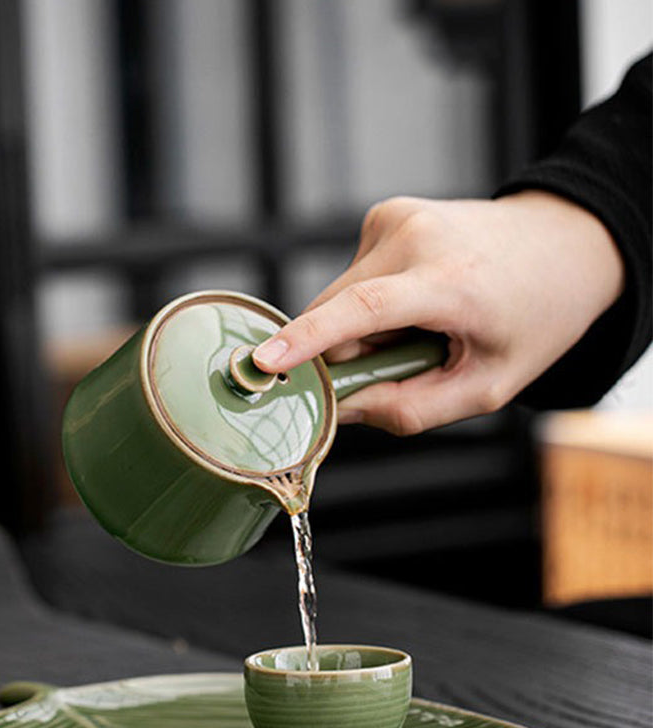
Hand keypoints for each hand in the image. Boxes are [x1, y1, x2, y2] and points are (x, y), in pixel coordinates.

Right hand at [252, 192, 625, 433]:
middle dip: (348, 354)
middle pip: (337, 314)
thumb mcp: (489, 385)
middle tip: (400, 364)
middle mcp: (416, 237)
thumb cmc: (534, 316)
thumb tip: (345, 411)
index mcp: (451, 281)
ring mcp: (396, 218)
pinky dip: (370, 303)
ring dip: (362, 328)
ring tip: (421, 326)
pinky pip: (351, 278)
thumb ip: (413, 408)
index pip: (363, 310)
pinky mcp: (385, 214)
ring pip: (338, 299)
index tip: (265, 362)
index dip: (308, 340)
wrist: (566, 243)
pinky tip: (415, 300)